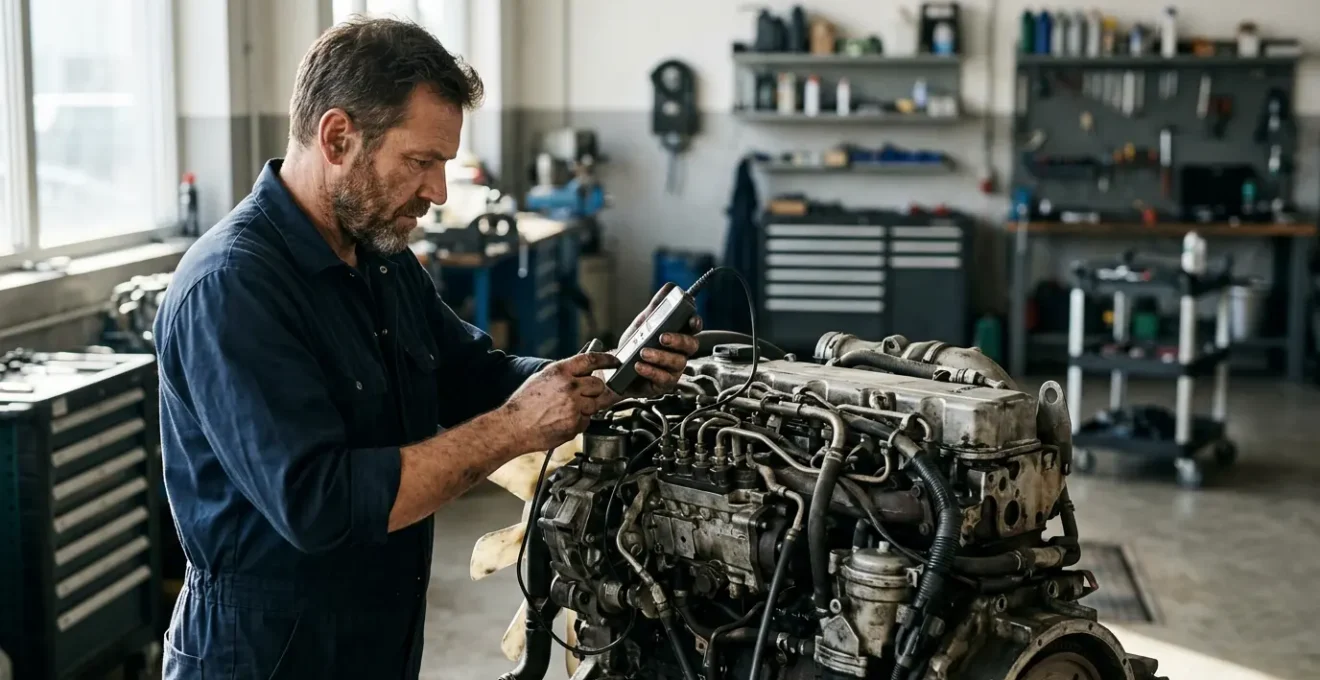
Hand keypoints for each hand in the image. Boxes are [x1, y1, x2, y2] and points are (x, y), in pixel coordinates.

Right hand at [499, 352, 620, 451]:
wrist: (514, 427)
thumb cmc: (524, 404)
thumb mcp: (542, 378)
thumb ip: (564, 374)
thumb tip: (582, 372)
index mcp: (560, 371)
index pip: (591, 360)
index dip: (607, 360)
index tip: (615, 362)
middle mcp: (570, 387)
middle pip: (599, 385)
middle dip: (595, 390)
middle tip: (586, 395)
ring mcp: (574, 406)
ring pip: (596, 404)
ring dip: (588, 407)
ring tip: (569, 409)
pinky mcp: (575, 424)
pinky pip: (588, 421)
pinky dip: (580, 421)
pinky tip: (564, 420)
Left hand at [608, 283, 702, 398]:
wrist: (616, 369)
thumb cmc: (634, 346)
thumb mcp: (643, 323)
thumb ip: (656, 307)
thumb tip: (669, 287)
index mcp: (678, 336)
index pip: (694, 329)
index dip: (695, 324)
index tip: (692, 321)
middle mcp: (680, 353)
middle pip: (691, 346)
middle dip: (678, 340)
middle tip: (662, 337)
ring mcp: (674, 370)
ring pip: (677, 363)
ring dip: (660, 356)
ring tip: (643, 352)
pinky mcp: (664, 384)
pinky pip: (664, 379)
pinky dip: (651, 371)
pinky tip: (639, 366)